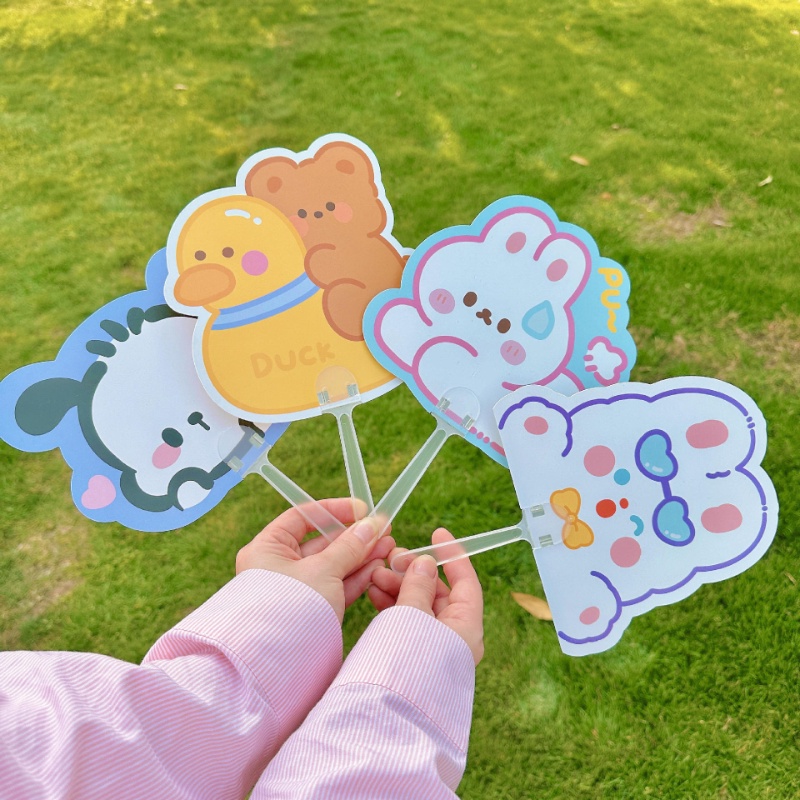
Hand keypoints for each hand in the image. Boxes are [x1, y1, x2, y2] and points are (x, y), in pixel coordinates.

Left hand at [236, 498, 393, 621]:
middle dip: (355, 536)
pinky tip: (378, 566)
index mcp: (267, 549)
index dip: (334, 511)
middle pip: (321, 542)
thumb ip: (350, 546)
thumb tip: (372, 524)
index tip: (362, 510)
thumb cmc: (290, 609)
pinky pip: (335, 587)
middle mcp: (277, 567)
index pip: (302, 517)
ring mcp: (295, 591)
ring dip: (361, 555)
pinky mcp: (311, 611)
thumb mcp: (323, 570)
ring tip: (389, 546)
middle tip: (384, 529)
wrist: (278, 666)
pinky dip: (356, 576)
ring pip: (332, 565)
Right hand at [368, 528, 483, 664]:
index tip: (437, 534)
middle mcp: (453, 639)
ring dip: (398, 586)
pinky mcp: (410, 657)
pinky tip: (373, 592)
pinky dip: (390, 605)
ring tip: (375, 574)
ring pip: (418, 607)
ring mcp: (430, 649)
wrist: (384, 718)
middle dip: (414, 572)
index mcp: (466, 630)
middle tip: (391, 558)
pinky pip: (404, 622)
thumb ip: (418, 586)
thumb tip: (425, 563)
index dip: (452, 556)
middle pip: (438, 594)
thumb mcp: (412, 617)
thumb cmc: (403, 665)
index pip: (466, 583)